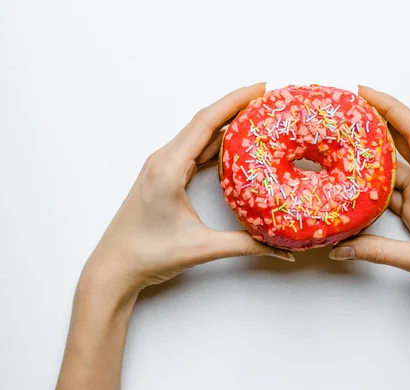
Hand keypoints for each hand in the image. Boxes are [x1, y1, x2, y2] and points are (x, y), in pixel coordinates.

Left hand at [84, 83, 293, 294]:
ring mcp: (162, 166)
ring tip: (257, 117)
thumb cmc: (149, 254)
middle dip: (237, 106)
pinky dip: (216, 142)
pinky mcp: (164, 175)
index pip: (206, 121)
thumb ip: (245, 245)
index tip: (262, 88)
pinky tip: (234, 144)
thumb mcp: (202, 248)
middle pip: (205, 121)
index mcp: (168, 167)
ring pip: (199, 135)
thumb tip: (281, 249)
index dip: (236, 100)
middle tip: (269, 100)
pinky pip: (193, 149)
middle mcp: (164, 159)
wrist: (114, 267)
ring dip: (226, 123)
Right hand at [329, 86, 409, 308]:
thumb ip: (379, 251)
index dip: (389, 108)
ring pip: (396, 165)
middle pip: (404, 140)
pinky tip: (355, 178)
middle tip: (345, 109)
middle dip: (377, 120)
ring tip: (342, 139)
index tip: (363, 92)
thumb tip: (340, 248)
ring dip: (372, 152)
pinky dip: (374, 183)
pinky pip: (393, 188)